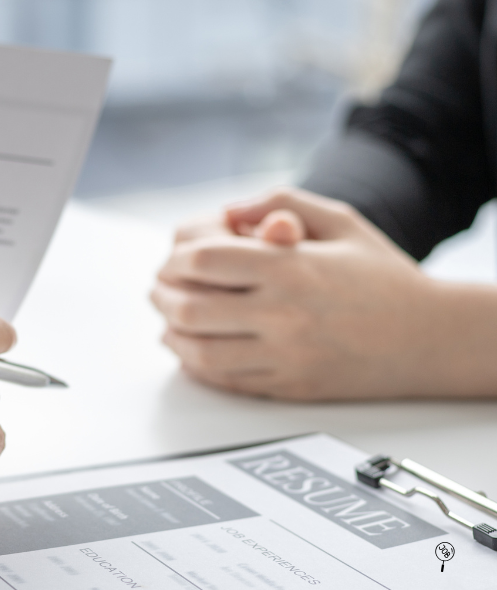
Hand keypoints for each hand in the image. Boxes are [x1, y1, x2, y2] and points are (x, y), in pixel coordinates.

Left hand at [151, 188, 496, 399]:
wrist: (430, 339)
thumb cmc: (383, 275)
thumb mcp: (341, 221)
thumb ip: (281, 202)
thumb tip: (228, 210)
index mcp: (292, 267)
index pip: (206, 260)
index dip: (178, 257)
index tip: (175, 258)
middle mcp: (284, 315)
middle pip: (192, 308)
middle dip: (164, 296)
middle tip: (158, 290)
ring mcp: (285, 357)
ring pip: (201, 352)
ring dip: (173, 335)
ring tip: (168, 322)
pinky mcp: (288, 388)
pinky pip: (225, 381)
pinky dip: (196, 366)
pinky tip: (190, 351)